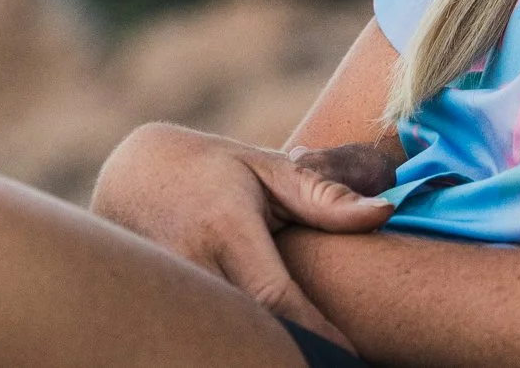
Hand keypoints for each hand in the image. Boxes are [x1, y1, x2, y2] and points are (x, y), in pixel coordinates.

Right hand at [91, 122, 394, 347]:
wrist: (134, 177)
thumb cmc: (216, 171)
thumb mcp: (269, 171)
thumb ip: (324, 198)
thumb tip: (385, 211)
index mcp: (227, 230)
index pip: (276, 297)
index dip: (313, 333)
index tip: (348, 356)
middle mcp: (192, 266)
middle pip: (248, 331)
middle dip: (287, 353)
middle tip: (327, 360)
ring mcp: (168, 293)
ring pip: (221, 339)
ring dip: (260, 349)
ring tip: (304, 354)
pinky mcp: (157, 311)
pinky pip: (202, 338)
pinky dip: (233, 343)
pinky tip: (262, 348)